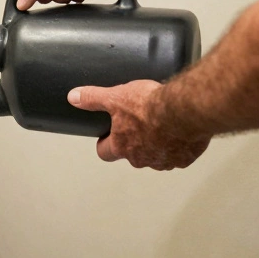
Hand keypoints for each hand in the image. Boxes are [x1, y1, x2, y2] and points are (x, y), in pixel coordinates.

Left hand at [68, 81, 209, 168]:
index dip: (105, 144)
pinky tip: (181, 130)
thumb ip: (93, 98)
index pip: (105, 153)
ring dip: (158, 145)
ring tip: (163, 124)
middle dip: (134, 142)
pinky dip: (179, 145)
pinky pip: (179, 155)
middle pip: (132, 155)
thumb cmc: (151, 106)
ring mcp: (164, 161)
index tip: (108, 136)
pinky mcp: (184, 159)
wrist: (184, 110)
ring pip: (157, 156)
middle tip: (141, 123)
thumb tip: (74, 97)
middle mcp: (141, 158)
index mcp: (122, 146)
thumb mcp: (116, 97)